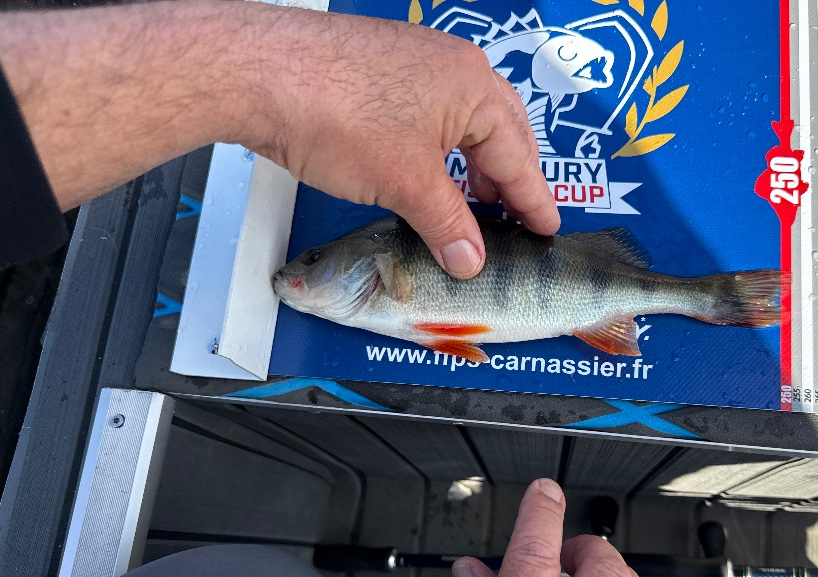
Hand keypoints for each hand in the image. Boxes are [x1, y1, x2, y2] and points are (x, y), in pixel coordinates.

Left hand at [0, 1, 558, 278]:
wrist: (260, 73)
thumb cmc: (338, 117)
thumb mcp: (406, 184)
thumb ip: (447, 226)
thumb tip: (470, 262)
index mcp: (474, 87)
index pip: (518, 155)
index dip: (532, 200)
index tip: (546, 229)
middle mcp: (453, 65)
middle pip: (500, 132)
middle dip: (507, 180)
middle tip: (513, 221)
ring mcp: (416, 60)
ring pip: (464, 122)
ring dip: (473, 165)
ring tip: (472, 203)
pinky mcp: (382, 67)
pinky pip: (432, 113)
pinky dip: (442, 149)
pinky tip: (430, 173)